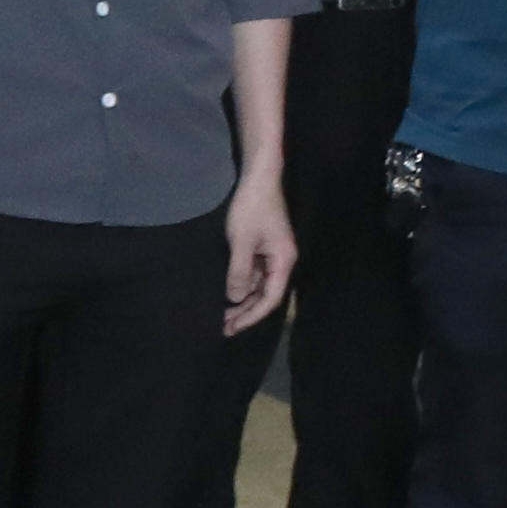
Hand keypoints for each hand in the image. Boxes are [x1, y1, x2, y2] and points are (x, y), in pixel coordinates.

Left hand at [221, 181, 295, 333]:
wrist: (259, 180)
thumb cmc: (251, 208)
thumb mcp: (241, 241)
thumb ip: (239, 271)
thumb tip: (235, 298)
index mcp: (283, 261)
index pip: (271, 298)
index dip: (252, 316)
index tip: (233, 328)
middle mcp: (282, 261)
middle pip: (266, 295)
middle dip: (246, 312)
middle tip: (224, 327)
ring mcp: (273, 255)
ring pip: (260, 286)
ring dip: (243, 300)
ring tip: (223, 315)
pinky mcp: (264, 248)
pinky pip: (255, 274)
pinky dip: (243, 285)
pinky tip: (228, 292)